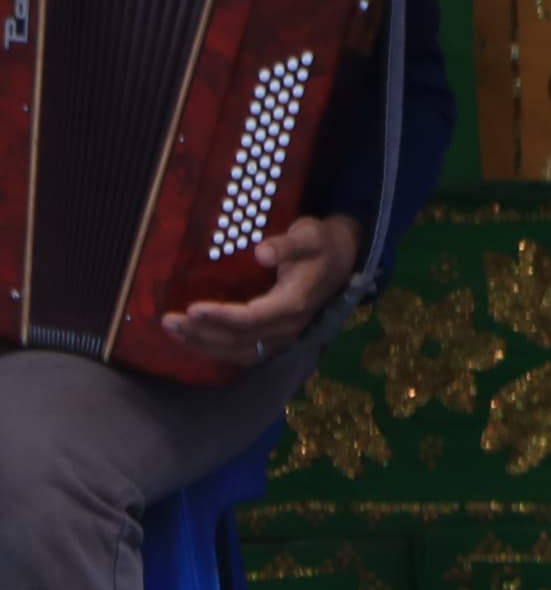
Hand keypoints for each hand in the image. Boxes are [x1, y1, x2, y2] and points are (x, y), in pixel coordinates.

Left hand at [163, 214, 363, 369]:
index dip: (221, 316)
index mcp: (294, 303)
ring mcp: (283, 336)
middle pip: (240, 339)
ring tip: (173, 331)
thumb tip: (260, 253)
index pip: (252, 318)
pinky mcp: (276, 337)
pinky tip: (194, 339)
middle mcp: (288, 326)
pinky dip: (216, 350)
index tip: (191, 308)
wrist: (342, 259)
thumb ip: (286, 245)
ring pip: (239, 351)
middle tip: (168, 320)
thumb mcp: (308, 236)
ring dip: (204, 344)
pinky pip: (243, 353)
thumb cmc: (321, 244)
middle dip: (201, 332)